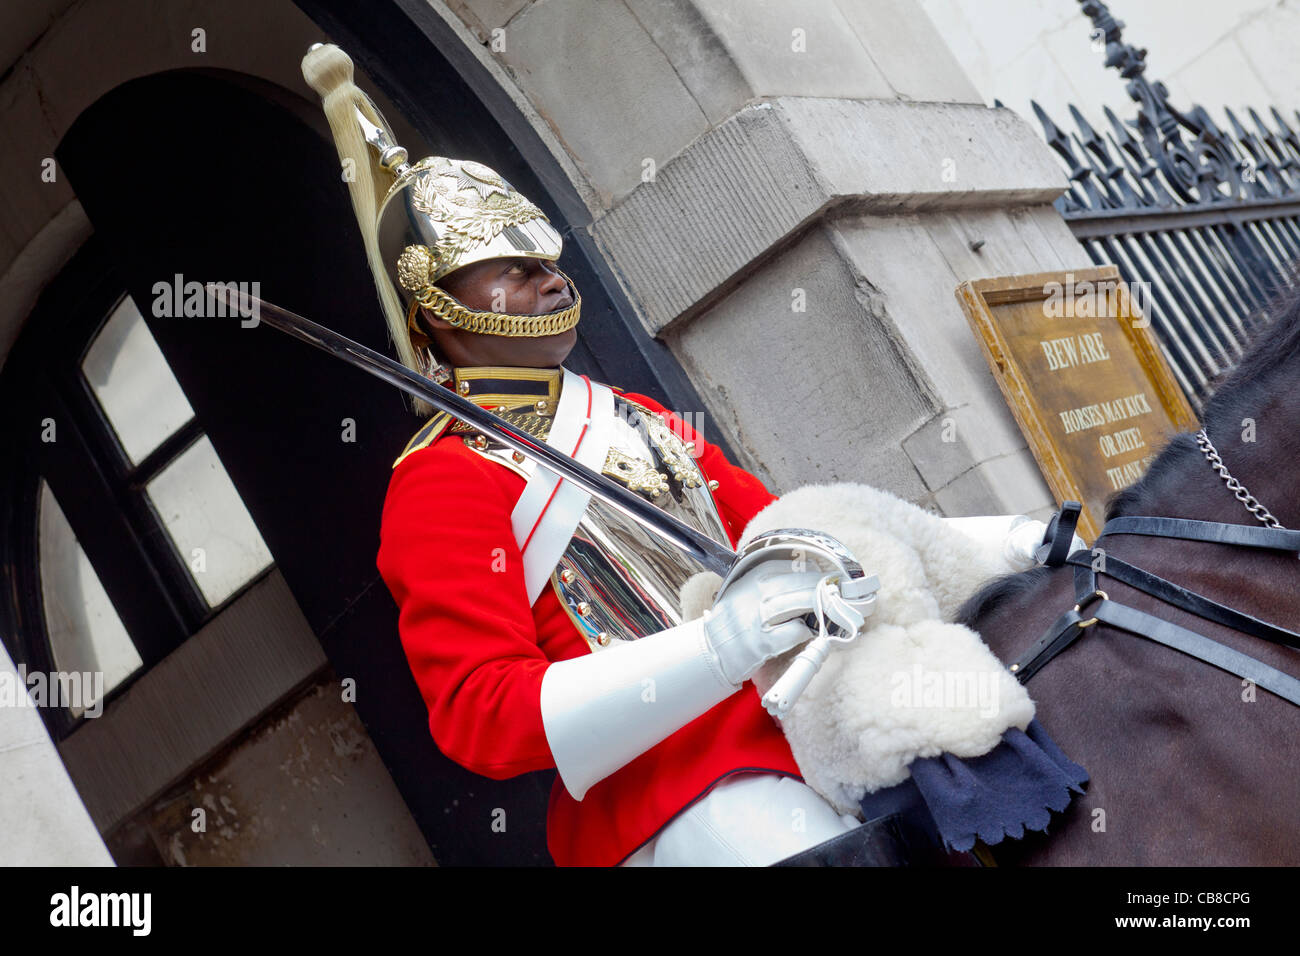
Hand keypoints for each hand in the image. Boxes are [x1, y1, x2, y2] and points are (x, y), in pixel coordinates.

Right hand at [702, 560, 825, 685]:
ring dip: (818, 604)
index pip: (784, 566)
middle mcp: (753, 596)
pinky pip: (792, 632)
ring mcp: (756, 620)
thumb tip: (805, 577)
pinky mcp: (761, 644)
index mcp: (749, 580)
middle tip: (836, 590)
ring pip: (796, 604)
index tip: (823, 573)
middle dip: (820, 586)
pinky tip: (810, 631)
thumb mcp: (743, 593)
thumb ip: (767, 584)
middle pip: (795, 583)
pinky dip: (805, 630)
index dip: (808, 569)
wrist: (711, 652)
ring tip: (831, 606)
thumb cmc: (732, 622)